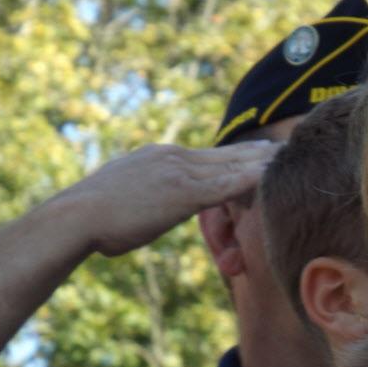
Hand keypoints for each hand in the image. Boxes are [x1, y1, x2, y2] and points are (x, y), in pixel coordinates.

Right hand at [57, 140, 277, 255]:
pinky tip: (272, 177)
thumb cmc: (94, 218)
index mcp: (161, 157)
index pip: (209, 156)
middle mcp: (173, 156)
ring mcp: (179, 171)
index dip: (238, 157)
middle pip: (228, 152)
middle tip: (290, 147)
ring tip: (291, 158)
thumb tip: (147, 208)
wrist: (76, 217)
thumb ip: (144, 197)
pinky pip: (226, 183)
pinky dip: (251, 178)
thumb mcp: (125, 198)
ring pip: (233, 164)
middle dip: (260, 152)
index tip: (262, 154)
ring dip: (264, 162)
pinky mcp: (183, 192)